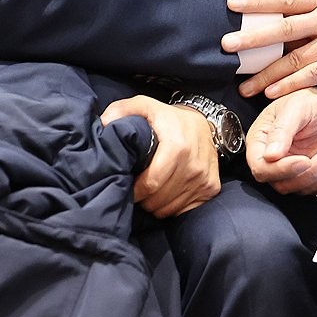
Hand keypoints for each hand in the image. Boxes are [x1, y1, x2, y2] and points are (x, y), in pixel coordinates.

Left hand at [100, 94, 219, 217]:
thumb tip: (104, 123)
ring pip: (171, 208)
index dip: (135, 190)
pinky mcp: (211, 187)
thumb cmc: (169, 119)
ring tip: (151, 192)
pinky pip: (184, 209)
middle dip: (144, 199)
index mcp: (178, 146)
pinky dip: (172, 206)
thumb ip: (122, 110)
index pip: (151, 184)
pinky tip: (168, 193)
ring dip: (157, 205)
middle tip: (138, 190)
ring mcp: (204, 178)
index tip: (128, 186)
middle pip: (159, 199)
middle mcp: (194, 165)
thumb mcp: (146, 106)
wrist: (204, 123)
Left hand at [223, 0, 316, 97]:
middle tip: (227, 46)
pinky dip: (294, 83)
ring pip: (296, 58)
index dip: (259, 2)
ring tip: (244, 84)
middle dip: (253, 39)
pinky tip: (274, 91)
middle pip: (284, 29)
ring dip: (267, 72)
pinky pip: (316, 75)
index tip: (234, 5)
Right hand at [246, 90, 316, 193]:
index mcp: (261, 142)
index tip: (303, 161)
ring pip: (307, 187)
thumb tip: (270, 155)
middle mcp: (274, 160)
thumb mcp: (294, 108)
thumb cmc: (308, 99)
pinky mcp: (313, 174)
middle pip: (284, 183)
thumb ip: (281, 131)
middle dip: (313, 171)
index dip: (282, 169)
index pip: (261, 168)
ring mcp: (294, 170)